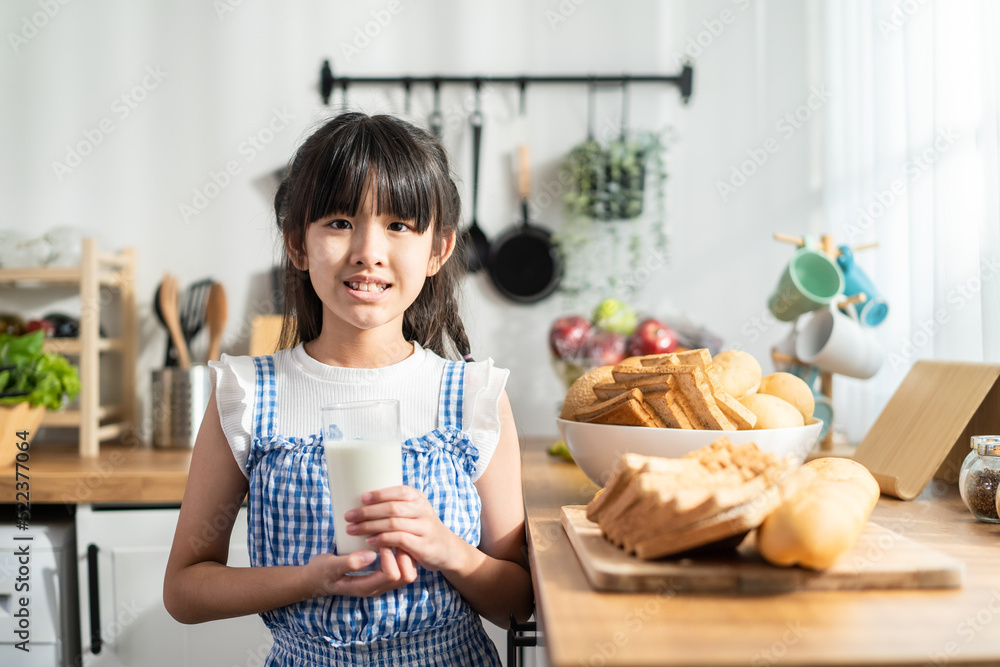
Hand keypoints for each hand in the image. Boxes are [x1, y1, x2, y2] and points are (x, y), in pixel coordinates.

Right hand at [301, 548, 416, 598]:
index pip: (391, 574)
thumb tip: (371, 555)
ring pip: (407, 573)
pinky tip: (393, 541)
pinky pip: (402, 568)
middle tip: (393, 537)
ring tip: (394, 538)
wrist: (315, 579)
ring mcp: (381, 583)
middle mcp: (377, 588)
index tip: (379, 540)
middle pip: (405, 576)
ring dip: (405, 555)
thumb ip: (349, 562)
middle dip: (403, 555)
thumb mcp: (330, 565)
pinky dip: (402, 555)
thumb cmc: (321, 572)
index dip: (390, 556)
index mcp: (365, 587)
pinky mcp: (382, 576)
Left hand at [345, 485, 467, 572]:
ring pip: (393, 523)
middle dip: (367, 512)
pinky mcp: (423, 546)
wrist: (447, 549)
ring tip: (352, 529)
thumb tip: (362, 500)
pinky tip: (369, 541)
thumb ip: (396, 505)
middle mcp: (423, 510)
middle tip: (349, 516)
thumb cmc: (421, 528)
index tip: (361, 498)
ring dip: (370, 526)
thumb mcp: (414, 510)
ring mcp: (424, 528)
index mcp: (419, 498)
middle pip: (392, 508)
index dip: (379, 494)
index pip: (399, 491)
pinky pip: (399, 540)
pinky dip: (382, 539)